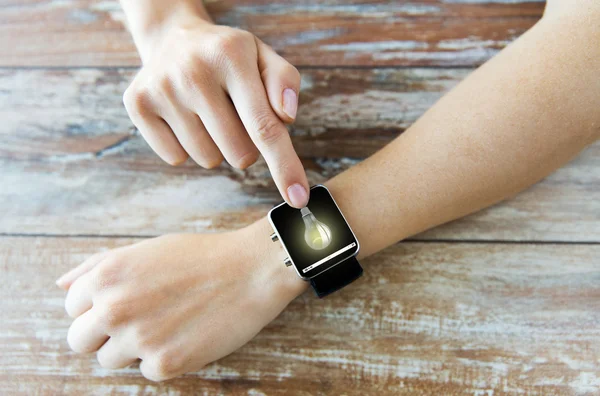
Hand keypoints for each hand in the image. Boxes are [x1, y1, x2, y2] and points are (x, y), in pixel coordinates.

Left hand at [55, 222, 306, 380]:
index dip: (98, 305)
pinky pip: (147, 371)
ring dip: (133, 347)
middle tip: (140, 320)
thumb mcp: (146, 250)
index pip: (72, 307)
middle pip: (79, 341)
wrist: (252, 270)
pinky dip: (165, 358)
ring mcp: (139, 339)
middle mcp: (115, 307)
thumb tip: (61, 285)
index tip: (126, 301)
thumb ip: (97, 265)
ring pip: (110, 360)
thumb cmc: (201, 256)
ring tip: (168, 324)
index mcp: (107, 275)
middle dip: (103, 333)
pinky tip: (187, 334)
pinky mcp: (166, 364)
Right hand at [123, 13, 308, 206]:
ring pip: (209, 159)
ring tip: (208, 112)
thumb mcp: (263, 56)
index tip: (298, 199)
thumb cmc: (229, 56)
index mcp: (232, 55)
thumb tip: (286, 117)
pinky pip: (176, 158)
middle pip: (240, 153)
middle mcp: (193, 71)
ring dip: (216, 146)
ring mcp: (161, 89)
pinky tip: (184, 116)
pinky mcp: (137, 105)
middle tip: (234, 115)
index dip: (284, 166)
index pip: (264, 126)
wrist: (173, 38)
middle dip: (247, 146)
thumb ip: (284, 82)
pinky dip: (187, 147)